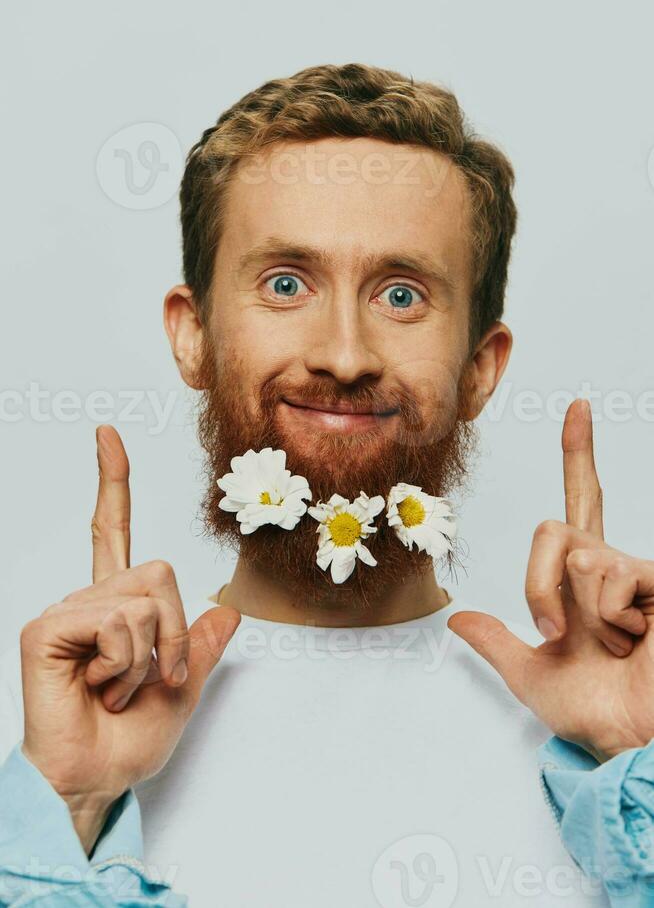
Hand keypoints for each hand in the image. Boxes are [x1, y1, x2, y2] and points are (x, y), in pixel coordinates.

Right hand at [20, 425, 239, 852]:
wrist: (96, 780)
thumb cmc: (129, 739)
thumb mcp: (184, 689)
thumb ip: (203, 646)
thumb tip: (229, 608)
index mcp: (116, 607)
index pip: (114, 530)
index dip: (112, 481)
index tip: (107, 434)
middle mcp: (90, 599)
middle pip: (162, 572)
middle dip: (176, 634)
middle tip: (152, 679)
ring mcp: (68, 610)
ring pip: (147, 599)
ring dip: (150, 658)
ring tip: (117, 688)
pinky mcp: (49, 627)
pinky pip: (118, 622)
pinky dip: (125, 664)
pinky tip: (97, 687)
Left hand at [448, 399, 653, 763]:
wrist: (629, 739)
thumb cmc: (594, 711)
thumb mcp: (531, 675)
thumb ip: (496, 643)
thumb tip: (458, 619)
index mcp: (581, 580)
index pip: (578, 505)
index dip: (579, 455)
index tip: (577, 409)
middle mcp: (608, 565)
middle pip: (553, 530)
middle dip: (540, 586)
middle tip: (555, 634)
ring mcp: (634, 571)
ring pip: (576, 555)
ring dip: (582, 613)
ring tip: (613, 645)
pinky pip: (609, 572)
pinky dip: (610, 615)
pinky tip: (636, 638)